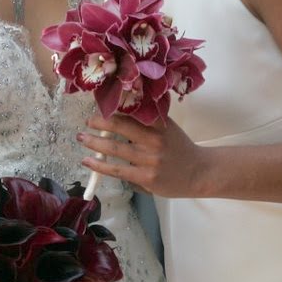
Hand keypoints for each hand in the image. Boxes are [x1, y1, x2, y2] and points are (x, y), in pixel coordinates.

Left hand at [77, 114, 208, 197]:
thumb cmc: (180, 149)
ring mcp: (150, 160)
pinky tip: (87, 161)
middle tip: (87, 121)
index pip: (133, 111)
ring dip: (94, 143)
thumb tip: (121, 109)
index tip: (101, 104)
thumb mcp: (168, 128)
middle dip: (100, 123)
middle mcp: (154, 140)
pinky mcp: (145, 177)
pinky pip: (117, 170)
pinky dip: (99, 166)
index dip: (115, 107)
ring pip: (115, 149)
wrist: (200, 173)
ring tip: (81, 138)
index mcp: (159, 124)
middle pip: (121, 127)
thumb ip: (149, 119)